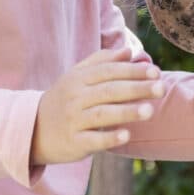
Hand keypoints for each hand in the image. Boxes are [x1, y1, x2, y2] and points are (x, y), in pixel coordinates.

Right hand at [30, 47, 164, 165]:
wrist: (32, 129)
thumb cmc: (64, 98)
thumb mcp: (78, 75)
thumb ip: (103, 61)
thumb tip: (129, 51)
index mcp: (80, 78)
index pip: (110, 71)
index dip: (133, 71)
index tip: (156, 72)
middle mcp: (76, 97)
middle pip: (109, 90)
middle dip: (137, 88)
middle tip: (161, 88)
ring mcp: (73, 120)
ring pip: (102, 114)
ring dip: (127, 111)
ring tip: (150, 111)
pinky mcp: (72, 143)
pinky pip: (91, 140)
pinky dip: (108, 138)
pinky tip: (126, 135)